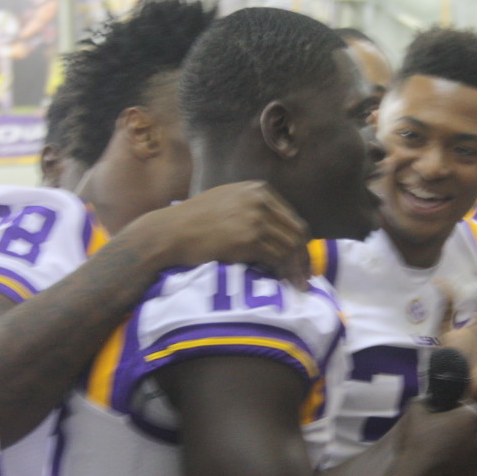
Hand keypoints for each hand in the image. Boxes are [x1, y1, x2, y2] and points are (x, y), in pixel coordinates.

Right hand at [135, 181, 310, 287]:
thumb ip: (254, 208)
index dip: (301, 242)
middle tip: (306, 277)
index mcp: (259, 190)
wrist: (170, 232)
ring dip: (296, 269)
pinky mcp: (249, 238)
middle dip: (304, 258)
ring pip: (289, 247)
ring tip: (298, 285)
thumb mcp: (229, 201)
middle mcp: (261, 200)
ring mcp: (255, 218)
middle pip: (297, 232)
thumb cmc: (194, 220)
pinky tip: (282, 282)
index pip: (292, 218)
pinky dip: (283, 272)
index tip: (302, 259)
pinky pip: (276, 257)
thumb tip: (279, 232)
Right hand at [390, 399, 476, 475]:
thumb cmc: (417, 444)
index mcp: (469, 420)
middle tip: (452, 431)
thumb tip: (425, 400)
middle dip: (471, 429)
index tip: (452, 412)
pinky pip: (473, 469)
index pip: (476, 408)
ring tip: (451, 450)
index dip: (464, 408)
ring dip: (470, 448)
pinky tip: (449, 467)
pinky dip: (465, 466)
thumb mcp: (415, 415)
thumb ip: (422, 402)